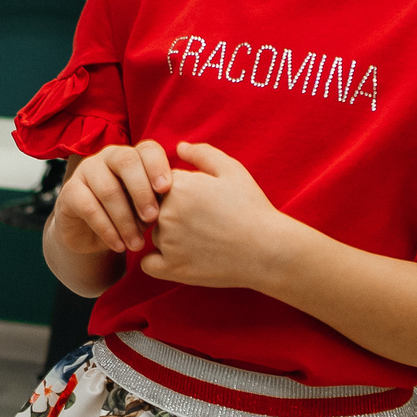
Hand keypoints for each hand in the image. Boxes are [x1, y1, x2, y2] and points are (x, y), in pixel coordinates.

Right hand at [50, 141, 171, 255]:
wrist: (91, 235)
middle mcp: (108, 157)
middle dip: (141, 191)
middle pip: (126, 161)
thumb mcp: (147, 208)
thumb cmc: (128, 216)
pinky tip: (119, 246)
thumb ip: (159, 202)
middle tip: (153, 218)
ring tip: (136, 244)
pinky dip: (107, 230)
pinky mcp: (69, 192)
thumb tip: (171, 206)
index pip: (147, 149)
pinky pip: (89, 208)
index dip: (157, 166)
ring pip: (108, 189)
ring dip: (125, 220)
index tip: (166, 190)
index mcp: (133, 156)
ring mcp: (86, 171)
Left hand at [140, 142, 295, 292]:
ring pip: (154, 236)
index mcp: (177, 185)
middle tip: (203, 223)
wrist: (268, 250)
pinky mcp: (171, 269)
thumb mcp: (232, 170)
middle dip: (173, 214)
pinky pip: (148, 264)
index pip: (160, 185)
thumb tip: (178, 147)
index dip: (181, 193)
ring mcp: (167, 242)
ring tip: (203, 241)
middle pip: (154, 210)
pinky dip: (159, 263)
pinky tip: (181, 259)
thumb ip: (202, 153)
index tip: (200, 202)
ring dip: (169, 238)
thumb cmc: (252, 208)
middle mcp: (166, 212)